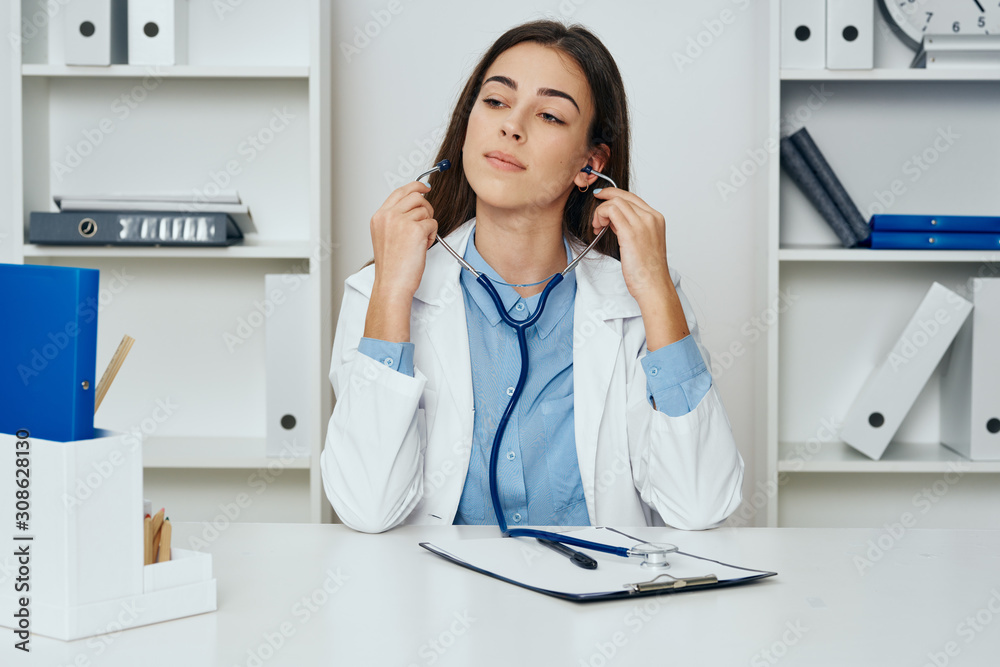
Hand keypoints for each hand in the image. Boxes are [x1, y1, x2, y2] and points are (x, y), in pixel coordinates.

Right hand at [369, 181, 437, 301]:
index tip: (425, 188)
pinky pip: (433, 223)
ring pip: (426, 211)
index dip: (416, 186)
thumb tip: (416, 206)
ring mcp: (401, 221)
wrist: (392, 284)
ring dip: (428, 225)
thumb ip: (396, 219)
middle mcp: (388, 216)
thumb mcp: (385, 237)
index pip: (400, 192)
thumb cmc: (391, 267)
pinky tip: (422, 247)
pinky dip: (432, 235)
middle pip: (416, 196)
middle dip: (426, 208)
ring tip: (420, 241)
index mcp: (379, 217)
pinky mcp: (415, 230)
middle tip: (426, 223)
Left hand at [590, 188, 670, 304]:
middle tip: (596, 216)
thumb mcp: (643, 242)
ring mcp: (642, 223)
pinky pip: (611, 211)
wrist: (653, 285)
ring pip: (615, 202)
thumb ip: (631, 227)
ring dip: (601, 211)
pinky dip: (601, 215)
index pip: (632, 197)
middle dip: (605, 202)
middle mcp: (651, 217)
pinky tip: (599, 227)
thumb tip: (614, 220)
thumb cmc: (647, 270)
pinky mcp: (630, 232)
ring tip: (598, 226)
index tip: (602, 197)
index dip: (614, 194)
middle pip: (622, 196)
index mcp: (656, 218)